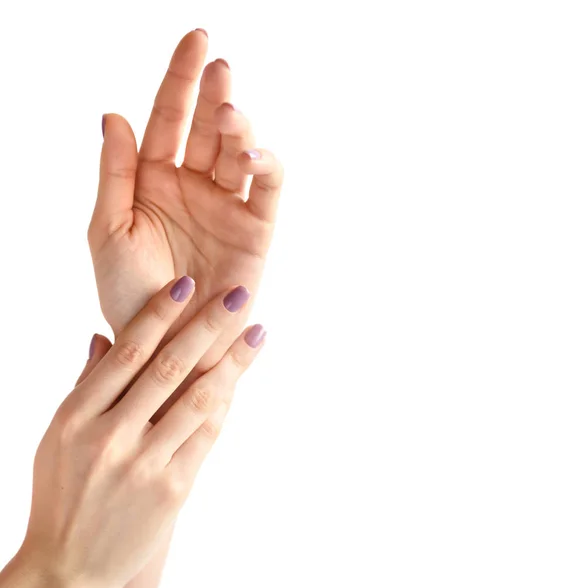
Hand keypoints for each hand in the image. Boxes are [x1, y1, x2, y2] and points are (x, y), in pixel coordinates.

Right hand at [19, 277, 264, 587]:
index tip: (188, 284)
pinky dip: (225, 403)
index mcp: (77, 416)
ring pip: (198, 399)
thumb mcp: (58, 436)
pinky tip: (240, 379)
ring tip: (257, 332)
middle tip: (238, 295)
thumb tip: (104, 336)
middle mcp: (110, 436)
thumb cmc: (62, 493)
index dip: (160, 313)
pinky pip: (207, 436)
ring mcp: (143, 464)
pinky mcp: (172, 489)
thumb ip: (86, 384)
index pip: (127, 351)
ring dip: (233, 362)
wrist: (68, 567)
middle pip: (169, 367)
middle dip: (208, 326)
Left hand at [88, 29, 282, 377]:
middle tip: (219, 66)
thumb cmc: (130, 297)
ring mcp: (226, 206)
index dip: (178, 79)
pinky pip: (266, 188)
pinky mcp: (256, 229)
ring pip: (239, 152)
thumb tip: (113, 114)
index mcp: (153, 182)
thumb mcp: (109, 231)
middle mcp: (193, 187)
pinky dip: (266, 166)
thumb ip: (115, 174)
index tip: (195, 39)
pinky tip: (253, 154)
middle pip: (206, 128)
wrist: (168, 348)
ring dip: (238, 128)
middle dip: (212, 94)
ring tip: (229, 114)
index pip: (166, 120)